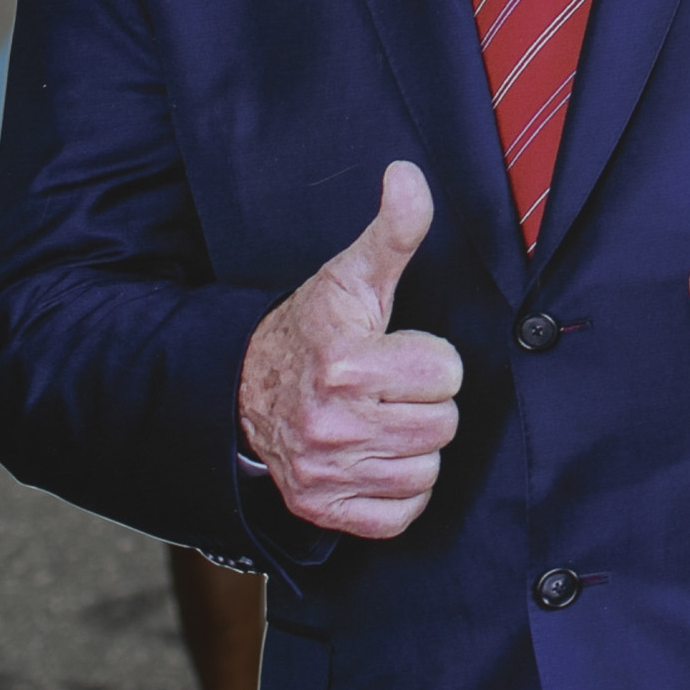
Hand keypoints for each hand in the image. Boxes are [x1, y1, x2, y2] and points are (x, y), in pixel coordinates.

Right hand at [237, 163, 465, 538]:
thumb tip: (408, 175)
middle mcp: (332, 425)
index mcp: (346, 364)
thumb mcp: (352, 276)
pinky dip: (398, 491)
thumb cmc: (311, 328)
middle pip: (442, 424)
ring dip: (412, 446)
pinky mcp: (323, 510)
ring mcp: (325, 473)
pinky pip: (401, 514)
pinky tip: (374, 457)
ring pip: (425, 469)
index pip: (446, 372)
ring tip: (380, 418)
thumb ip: (393, 231)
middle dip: (424, 400)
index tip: (396, 350)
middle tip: (388, 386)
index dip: (429, 357)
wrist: (243, 389)